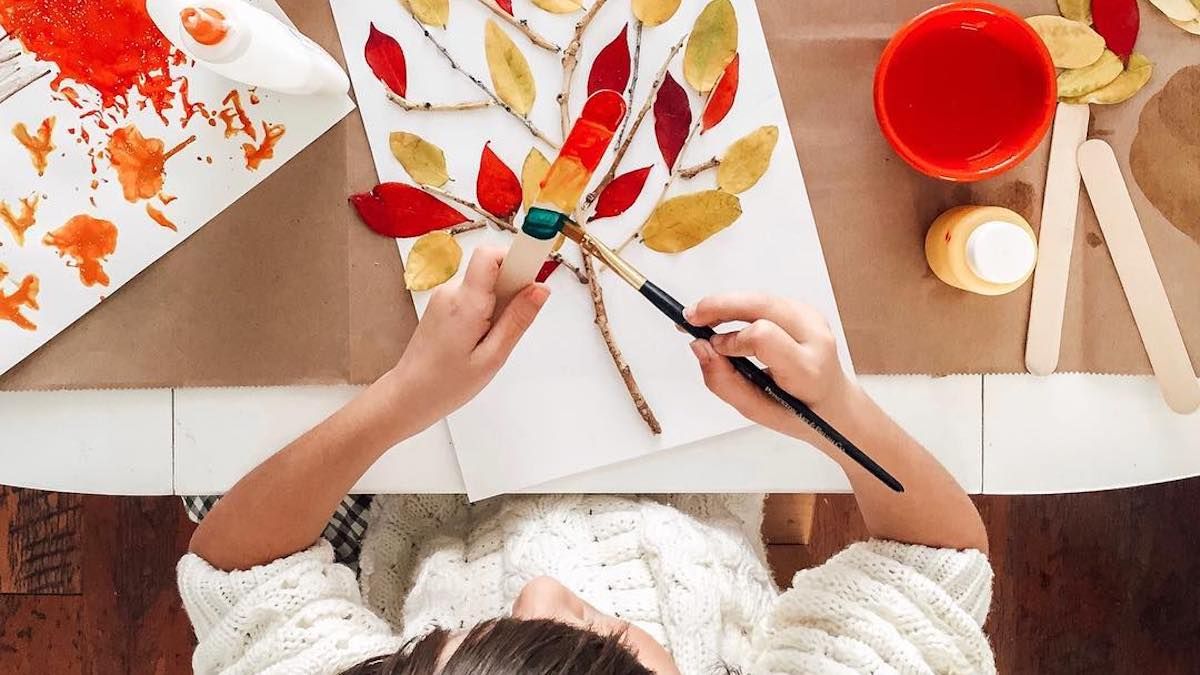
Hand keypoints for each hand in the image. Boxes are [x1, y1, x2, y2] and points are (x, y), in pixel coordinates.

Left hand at [388, 246, 549, 429]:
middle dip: (512, 289)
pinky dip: (485, 310)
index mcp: (466, 302)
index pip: (491, 255)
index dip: (517, 258)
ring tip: (492, 340)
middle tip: (513, 324)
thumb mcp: (493, 356)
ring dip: (499, 304)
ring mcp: (444, 298)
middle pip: (492, 269)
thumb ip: (518, 319)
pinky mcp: (442, 306)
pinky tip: (480, 339)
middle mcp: (452, 292)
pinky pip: (474, 295)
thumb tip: (540, 290)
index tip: (536, 271)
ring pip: (485, 284)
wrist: (408, 396)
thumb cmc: (446, 383)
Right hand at [685, 293, 852, 440]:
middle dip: (720, 305)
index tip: (712, 348)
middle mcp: (815, 337)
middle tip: (690, 317)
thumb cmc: (798, 412)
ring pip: (760, 298)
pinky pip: (764, 300)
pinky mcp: (805, 310)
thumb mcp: (756, 410)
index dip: (731, 340)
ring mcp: (812, 319)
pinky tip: (726, 320)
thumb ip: (724, 381)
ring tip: (703, 318)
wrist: (834, 403)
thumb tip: (700, 348)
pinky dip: (740, 307)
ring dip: (727, 304)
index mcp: (807, 368)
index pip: (763, 337)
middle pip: (761, 304)